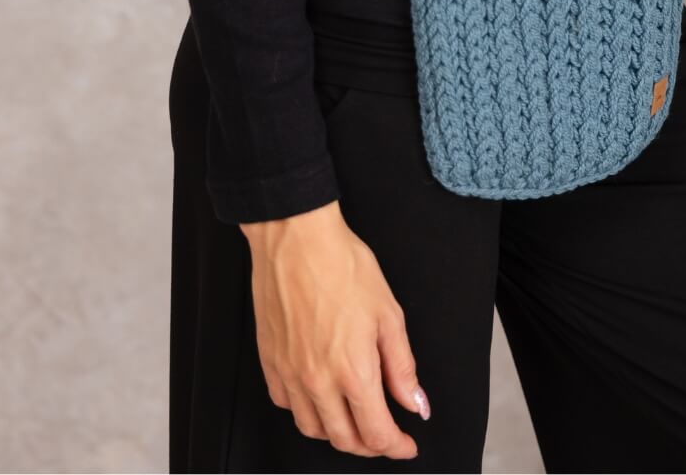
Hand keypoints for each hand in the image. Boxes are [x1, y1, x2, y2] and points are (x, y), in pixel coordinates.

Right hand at [241, 201, 428, 457]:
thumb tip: (416, 405)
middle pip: (344, 439)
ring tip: (355, 421)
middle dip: (370, 446)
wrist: (296, 239)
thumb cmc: (344, 266)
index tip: (407, 445)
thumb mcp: (388, 313)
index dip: (396, 446)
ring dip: (338, 434)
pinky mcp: (270, 362)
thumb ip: (402, 367)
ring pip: (313, 428)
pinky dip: (307, 412)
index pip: (376, 433)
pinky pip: (287, 405)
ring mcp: (289, 375)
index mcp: (353, 372)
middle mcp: (318, 382)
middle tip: (386, 436)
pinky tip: (320, 398)